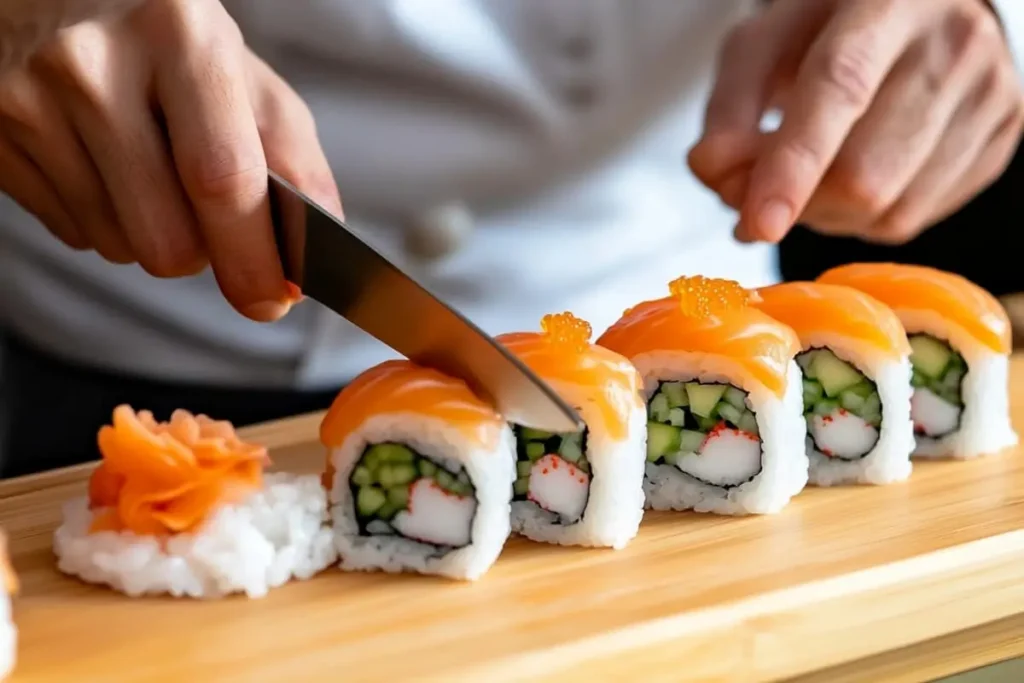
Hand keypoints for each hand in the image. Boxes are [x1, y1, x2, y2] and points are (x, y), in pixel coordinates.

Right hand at [0, 0, 341, 320]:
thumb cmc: (163, 34)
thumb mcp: (238, 69)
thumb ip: (288, 152)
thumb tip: (318, 239)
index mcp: (180, 35)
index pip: (223, 180)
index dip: (253, 258)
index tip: (272, 300)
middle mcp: (94, 65)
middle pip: (166, 238)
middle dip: (204, 257)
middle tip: (214, 227)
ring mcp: (30, 100)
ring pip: (118, 247)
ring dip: (152, 235)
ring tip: (150, 172)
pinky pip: (72, 233)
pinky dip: (106, 220)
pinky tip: (105, 166)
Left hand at [688, 0, 1023, 244]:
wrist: (916, 11)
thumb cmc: (827, 29)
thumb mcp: (760, 47)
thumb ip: (726, 109)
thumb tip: (714, 175)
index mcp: (887, 3)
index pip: (840, 90)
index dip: (794, 166)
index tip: (758, 224)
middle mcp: (952, 44)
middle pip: (865, 173)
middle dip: (798, 202)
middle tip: (763, 187)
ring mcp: (988, 95)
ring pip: (890, 209)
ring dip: (825, 216)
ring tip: (810, 177)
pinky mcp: (999, 139)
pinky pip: (913, 221)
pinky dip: (862, 219)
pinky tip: (851, 179)